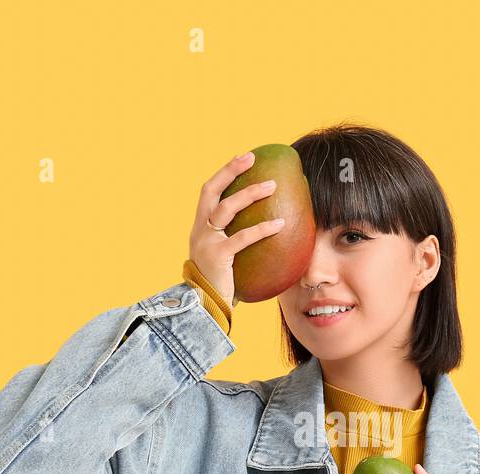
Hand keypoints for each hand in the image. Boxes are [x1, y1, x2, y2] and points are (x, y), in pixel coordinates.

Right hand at [189, 151, 285, 306]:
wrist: (204, 309)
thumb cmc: (219, 285)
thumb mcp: (224, 259)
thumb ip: (235, 243)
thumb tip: (268, 230)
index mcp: (200, 228)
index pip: (208, 193)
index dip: (225, 173)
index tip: (244, 159)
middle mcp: (199, 231)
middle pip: (210, 191)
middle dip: (229, 171)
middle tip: (251, 159)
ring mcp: (206, 242)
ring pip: (226, 208)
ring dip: (248, 194)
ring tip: (271, 186)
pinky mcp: (217, 256)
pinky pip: (241, 238)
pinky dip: (261, 229)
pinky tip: (280, 224)